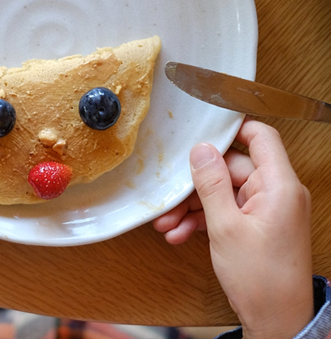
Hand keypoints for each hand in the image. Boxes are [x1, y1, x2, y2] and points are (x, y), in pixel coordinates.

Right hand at [154, 119, 312, 338]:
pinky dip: (203, 220)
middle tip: (170, 198)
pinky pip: (226, 211)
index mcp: (278, 186)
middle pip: (231, 168)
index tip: (203, 130)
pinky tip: (181, 233)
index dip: (233, 129)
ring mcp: (265, 210)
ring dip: (194, 207)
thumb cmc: (261, 279)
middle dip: (197, 185)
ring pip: (223, 192)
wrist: (275, 320)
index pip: (261, 137)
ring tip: (169, 224)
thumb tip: (201, 150)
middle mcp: (275, 193)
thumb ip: (212, 184)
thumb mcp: (226, 227)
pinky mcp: (256, 225)